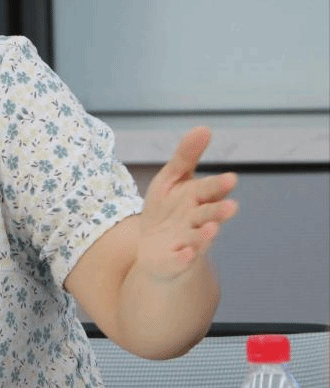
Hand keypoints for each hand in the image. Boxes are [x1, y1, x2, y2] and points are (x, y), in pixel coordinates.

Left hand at [138, 126, 237, 280]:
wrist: (154, 248)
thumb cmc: (167, 209)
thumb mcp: (171, 179)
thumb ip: (186, 156)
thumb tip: (204, 127)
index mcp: (197, 199)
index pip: (209, 190)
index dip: (217, 186)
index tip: (229, 179)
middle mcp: (196, 221)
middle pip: (209, 214)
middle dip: (218, 211)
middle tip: (231, 207)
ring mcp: (187, 241)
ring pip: (199, 238)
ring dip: (206, 234)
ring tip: (212, 229)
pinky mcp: (174, 260)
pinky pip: (180, 259)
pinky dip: (184, 257)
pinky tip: (187, 253)